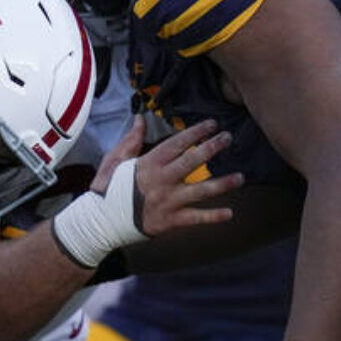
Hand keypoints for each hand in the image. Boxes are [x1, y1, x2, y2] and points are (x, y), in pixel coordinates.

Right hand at [54, 116, 243, 266]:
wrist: (100, 221)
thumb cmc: (107, 189)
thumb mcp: (114, 160)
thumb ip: (131, 140)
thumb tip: (140, 119)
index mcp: (148, 164)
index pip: (176, 143)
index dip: (195, 132)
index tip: (212, 124)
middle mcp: (161, 180)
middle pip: (192, 161)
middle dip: (212, 148)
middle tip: (228, 138)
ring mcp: (167, 201)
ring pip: (200, 190)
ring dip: (222, 183)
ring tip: (240, 177)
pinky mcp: (170, 220)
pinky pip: (195, 218)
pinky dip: (213, 217)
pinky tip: (229, 213)